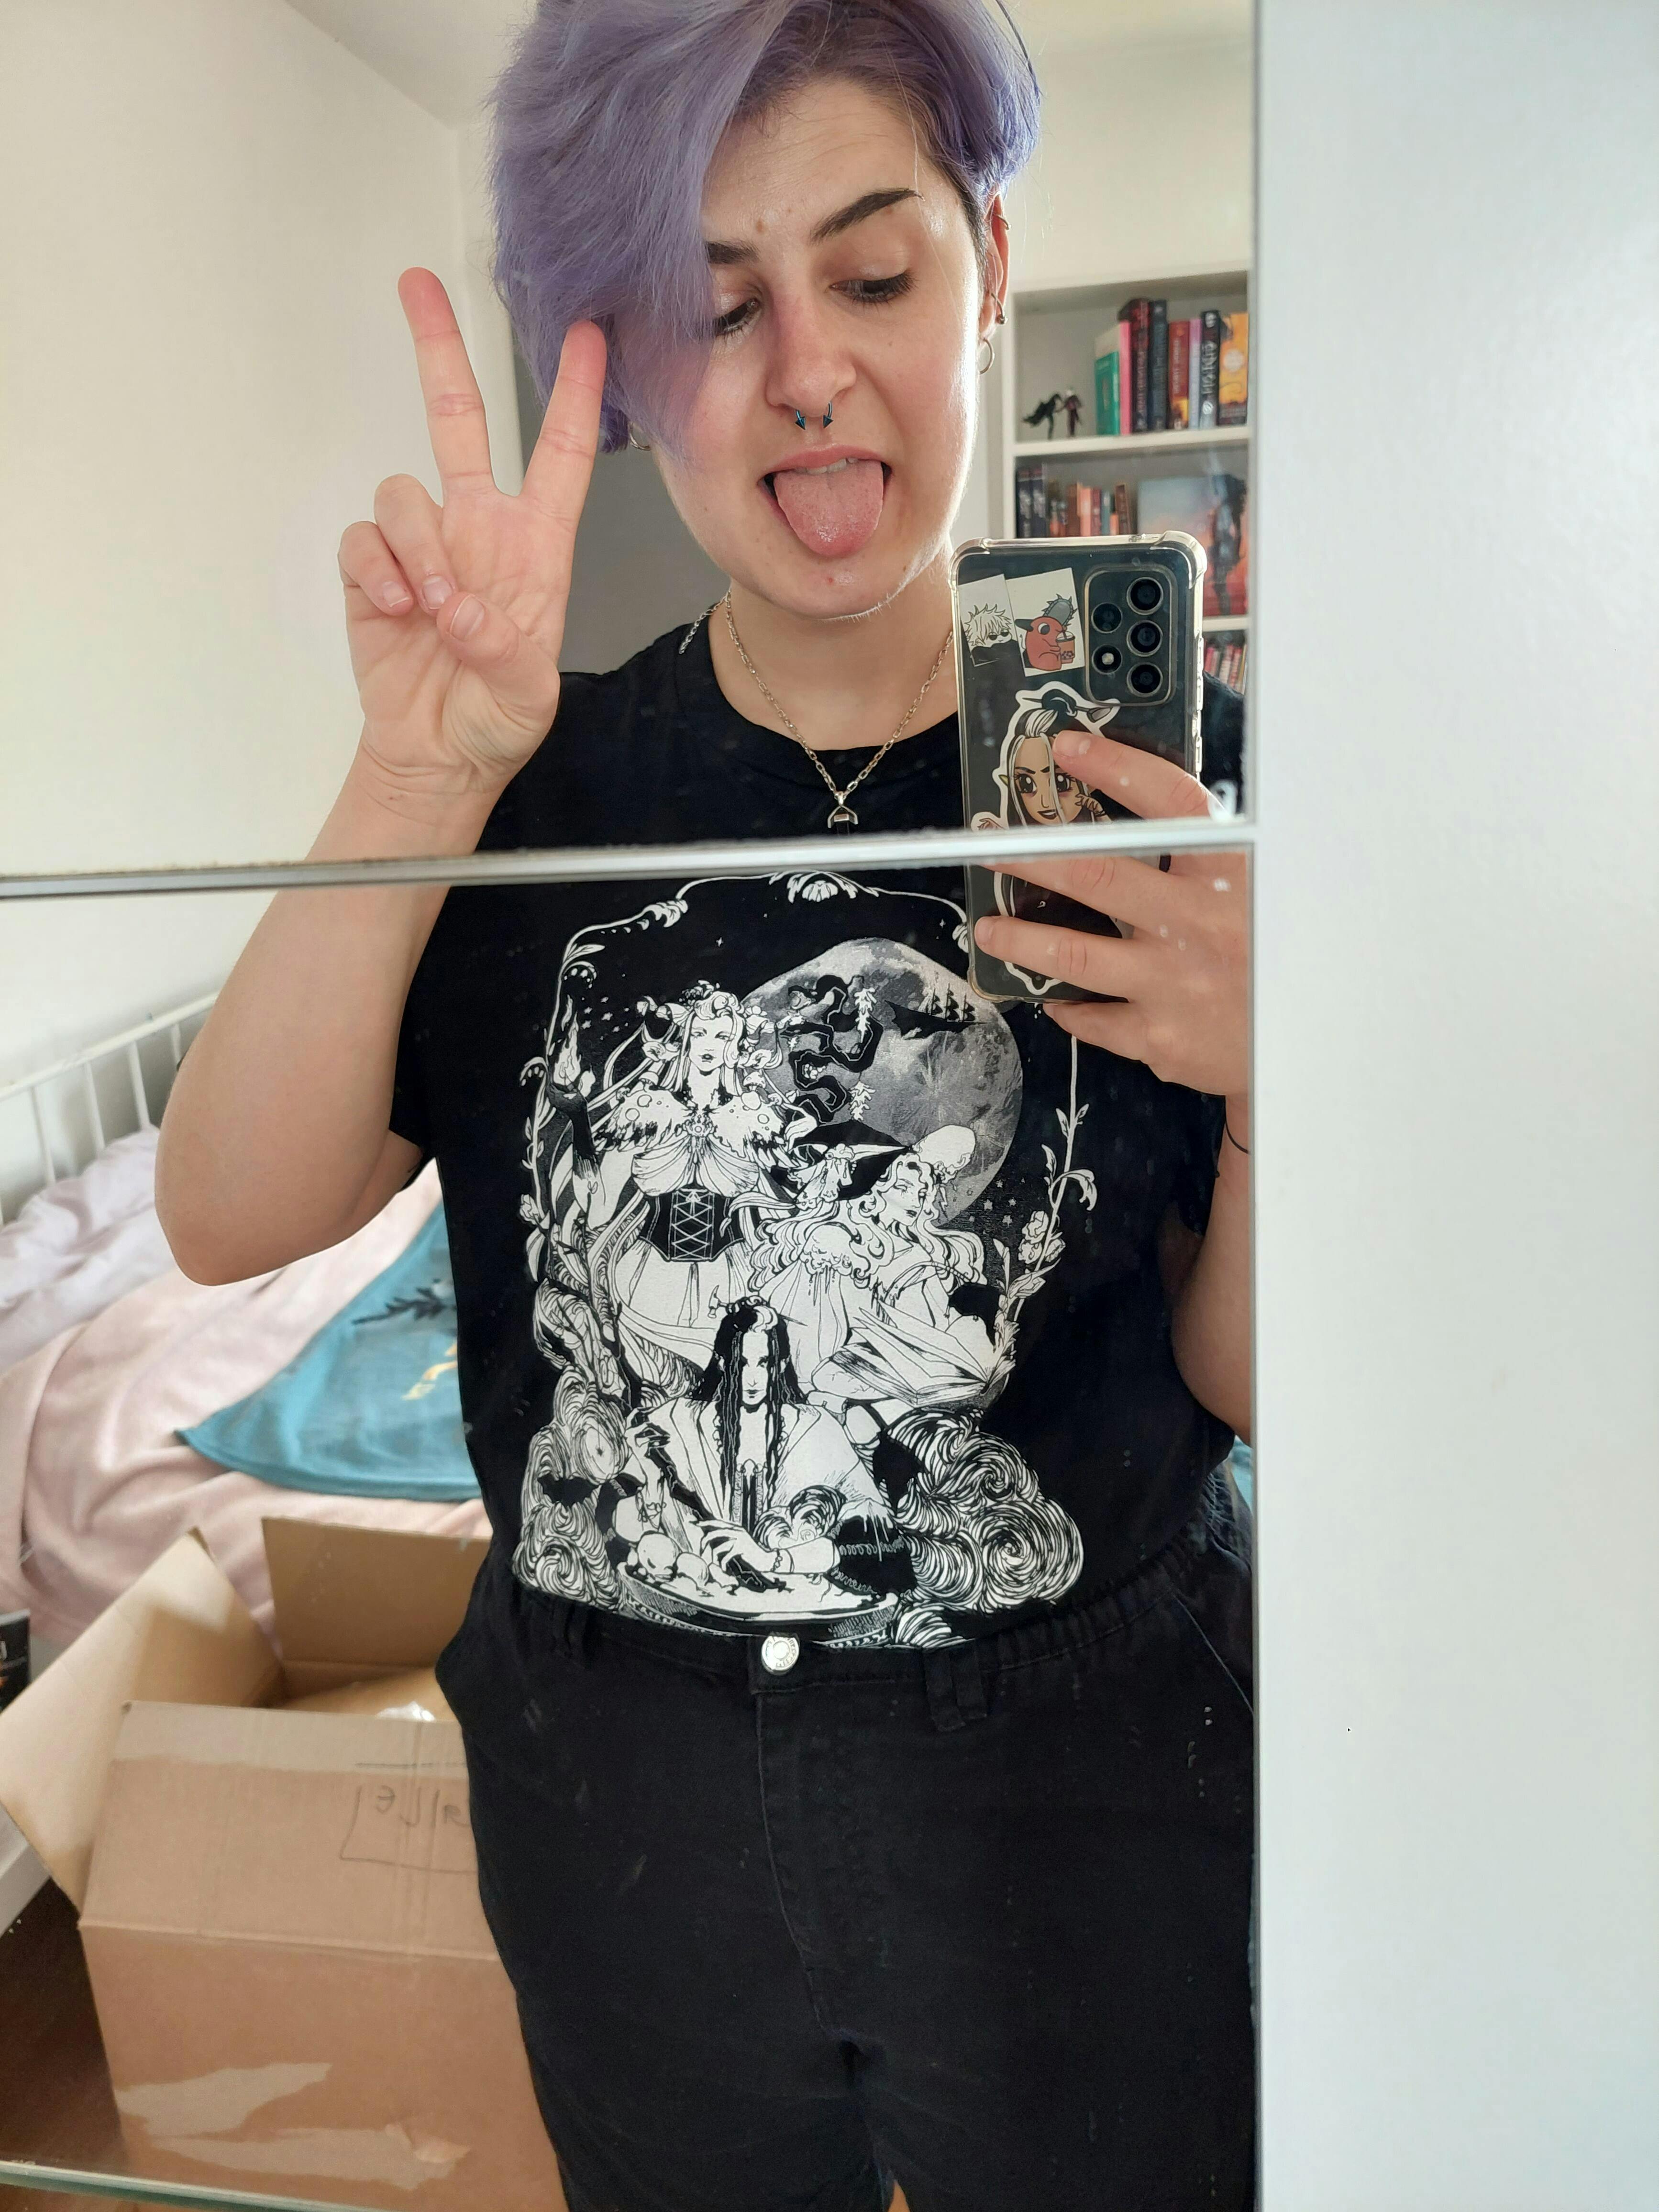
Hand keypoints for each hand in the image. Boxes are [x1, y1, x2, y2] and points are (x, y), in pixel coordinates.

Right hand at [336, 270, 605, 808]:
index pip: (560, 454)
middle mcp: (477, 529)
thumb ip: (505, 653)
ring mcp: (423, 545)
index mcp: (535, 546)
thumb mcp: (528, 697)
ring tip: (428, 609)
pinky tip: (394, 612)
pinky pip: (364, 539)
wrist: (437, 756)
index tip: (589, 332)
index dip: (574, 393)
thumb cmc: (495, 721)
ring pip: (404, 493)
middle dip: (439, 349)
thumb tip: (457, 610)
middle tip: (417, 283)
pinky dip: (377, 571)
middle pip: (458, 418)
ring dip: (416, 549)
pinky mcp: (372, 567)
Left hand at [703, 1526, 777, 1572]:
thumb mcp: (737, 1542)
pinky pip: (726, 1556)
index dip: (704, 1523)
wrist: (765, 1559)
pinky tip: (724, 1569)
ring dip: (713, 1558)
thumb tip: (710, 1537)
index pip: (716, 1522)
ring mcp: (739, 1538)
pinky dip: (723, 1564)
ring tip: (714, 1564)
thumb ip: (727, 1538)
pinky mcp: (742, 1548)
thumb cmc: (749, 1553)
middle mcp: (737, 1530)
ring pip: (718, 1547)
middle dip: (704, 1542)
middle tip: (700, 1552)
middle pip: (713, 1533)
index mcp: (735, 1527)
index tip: (693, 1524)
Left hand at [973, 730, 1247, 1101]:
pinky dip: (1069, 1007)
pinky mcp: (1161, 1038)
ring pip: (1074, 954)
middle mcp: (1198, 924)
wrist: (1314, 1048)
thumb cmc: (1283, 962)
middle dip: (1032, 858)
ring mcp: (1174, 984)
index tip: (1070, 748)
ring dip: (1022, 939)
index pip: (1169, 804)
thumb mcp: (1265, 894)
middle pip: (1096, 876)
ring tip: (989, 929)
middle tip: (990, 847)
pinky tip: (1055, 997)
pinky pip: (1095, 1020)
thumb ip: (1218, 859)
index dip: (1117, 769)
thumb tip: (1157, 815)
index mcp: (1231, 876)